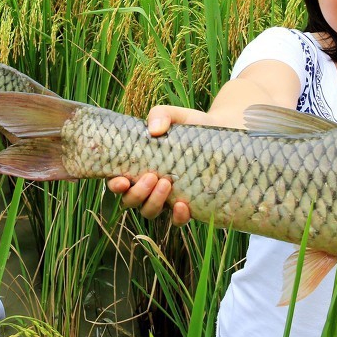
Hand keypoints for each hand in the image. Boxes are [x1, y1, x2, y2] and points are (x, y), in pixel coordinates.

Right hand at [107, 104, 200, 223]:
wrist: (222, 136)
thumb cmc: (191, 126)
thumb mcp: (177, 116)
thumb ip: (161, 115)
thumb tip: (154, 129)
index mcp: (139, 166)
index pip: (118, 180)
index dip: (114, 184)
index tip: (121, 180)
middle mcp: (148, 186)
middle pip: (131, 200)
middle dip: (137, 192)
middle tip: (152, 176)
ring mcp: (166, 199)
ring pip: (149, 212)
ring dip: (153, 202)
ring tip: (167, 184)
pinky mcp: (187, 207)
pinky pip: (176, 221)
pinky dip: (177, 217)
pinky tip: (182, 206)